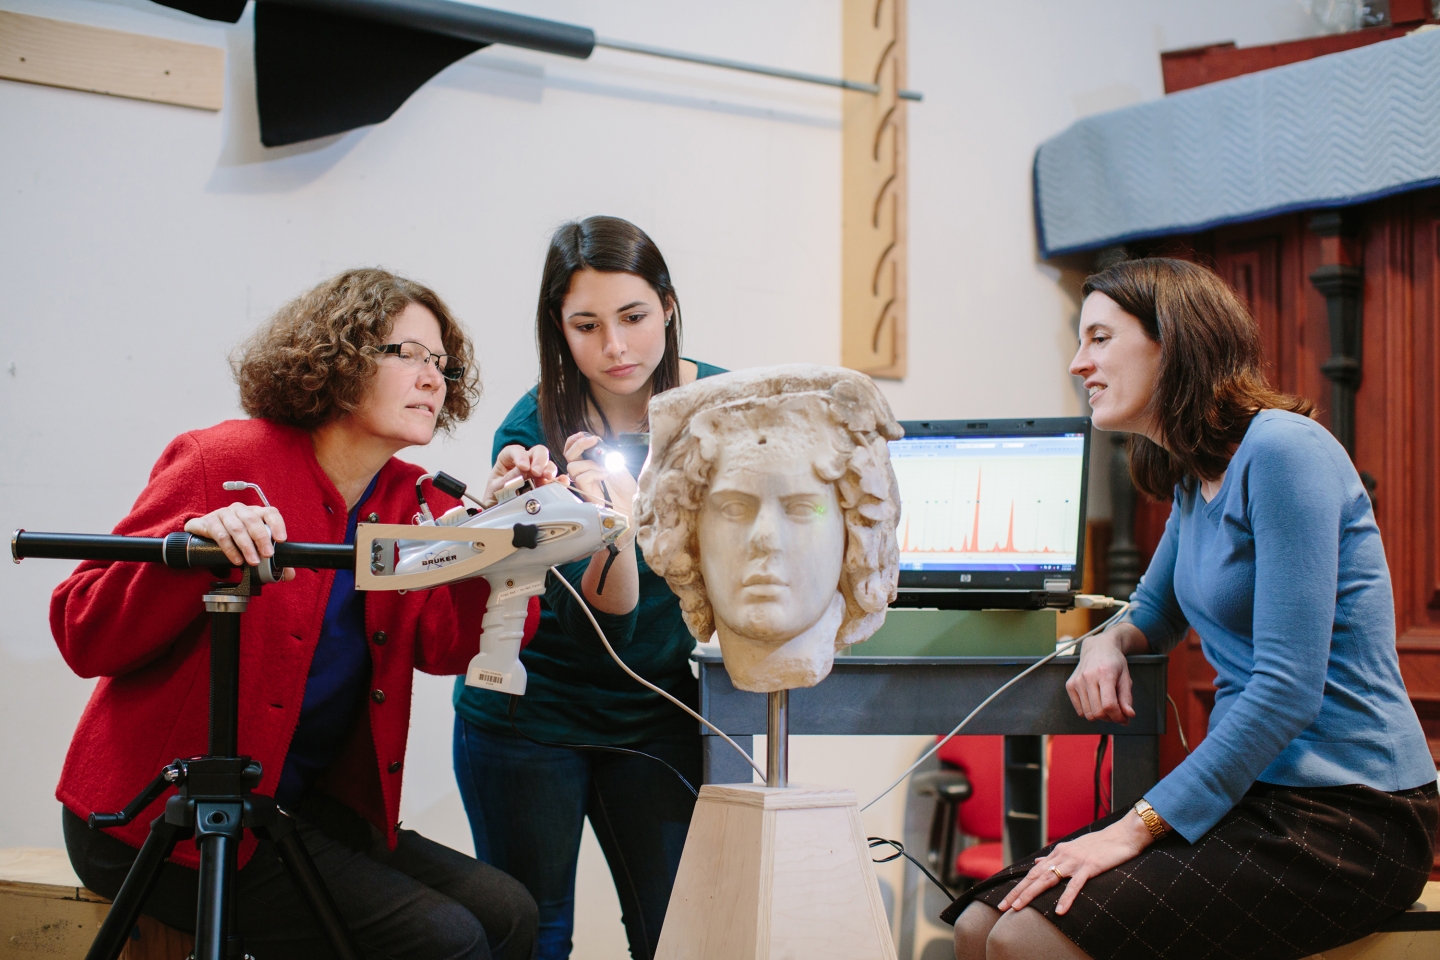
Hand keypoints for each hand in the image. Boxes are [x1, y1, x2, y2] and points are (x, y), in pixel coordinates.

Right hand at [184, 503, 294, 578]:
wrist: (202, 534)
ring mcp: (224, 514)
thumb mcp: (252, 545)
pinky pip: (221, 535)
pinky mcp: (209, 522)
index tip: (281, 539)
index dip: (277, 524)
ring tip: (253, 561)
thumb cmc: (232, 537)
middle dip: (262, 538)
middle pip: (253, 520)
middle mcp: (240, 510)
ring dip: (246, 546)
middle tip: (268, 555)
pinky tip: (237, 560)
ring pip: (237, 528)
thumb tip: (288, 575)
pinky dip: (230, 549)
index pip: (270, 512)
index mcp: (255, 512)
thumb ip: (271, 560)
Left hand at [482, 443, 561, 505]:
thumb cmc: (494, 498)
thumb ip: (508, 479)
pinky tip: (561, 482)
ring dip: (549, 470)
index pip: (515, 450)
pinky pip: (555, 479)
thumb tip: (522, 471)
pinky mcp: (544, 485)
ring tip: (547, 478)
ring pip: (547, 465)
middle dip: (539, 460)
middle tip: (537, 472)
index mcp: (507, 461)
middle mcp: (524, 464)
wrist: (498, 514)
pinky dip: (559, 480)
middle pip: (536, 452)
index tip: (523, 467)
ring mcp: (535, 474)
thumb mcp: (496, 488)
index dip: (520, 455)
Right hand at [562, 433, 636, 518]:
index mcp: (588, 463)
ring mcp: (583, 483)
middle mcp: (583, 472)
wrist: (632, 502)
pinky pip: (581, 478)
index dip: (575, 440)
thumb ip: (604, 452)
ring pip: (572, 466)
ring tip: (605, 467)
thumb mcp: (616, 462)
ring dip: (590, 463)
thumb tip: (596, 441)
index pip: (572, 449)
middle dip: (578, 444)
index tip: (585, 435)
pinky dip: (594, 473)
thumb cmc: (625, 485)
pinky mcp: (585, 492)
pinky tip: (605, 476)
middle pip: (568, 455)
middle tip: (593, 440)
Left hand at [997, 811, 1153, 915]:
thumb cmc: (1100, 844)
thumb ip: (1054, 857)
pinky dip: (1066, 898)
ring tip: (1018, 908)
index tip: (1006, 900)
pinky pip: (1075, 885)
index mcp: (1058, 853)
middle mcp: (1062, 856)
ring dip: (1032, 894)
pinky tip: (1059, 911)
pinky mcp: (1090, 867)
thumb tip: (1037, 863)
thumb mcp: (1072, 848)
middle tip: (1003, 906)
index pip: (1033, 873)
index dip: (1018, 887)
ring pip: (1048, 879)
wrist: (1123, 835)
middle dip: (1018, 892)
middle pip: (1035, 877)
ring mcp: (1075, 861)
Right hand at [1065, 624, 1140, 723]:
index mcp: (1105, 673)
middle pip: (1098, 712)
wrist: (1097, 648)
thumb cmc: (1114, 662)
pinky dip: (1089, 712)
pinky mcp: (1070, 685)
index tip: (1125, 718)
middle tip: (1118, 714)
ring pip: (1088, 714)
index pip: (1109, 705)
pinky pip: (1079, 710)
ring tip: (1107, 708)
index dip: (1118, 717)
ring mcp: (1077, 681)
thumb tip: (1128, 716)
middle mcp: (1088, 677)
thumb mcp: (1126, 677)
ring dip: (1100, 716)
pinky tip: (1096, 703)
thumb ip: (1127, 698)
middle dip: (1110, 718)